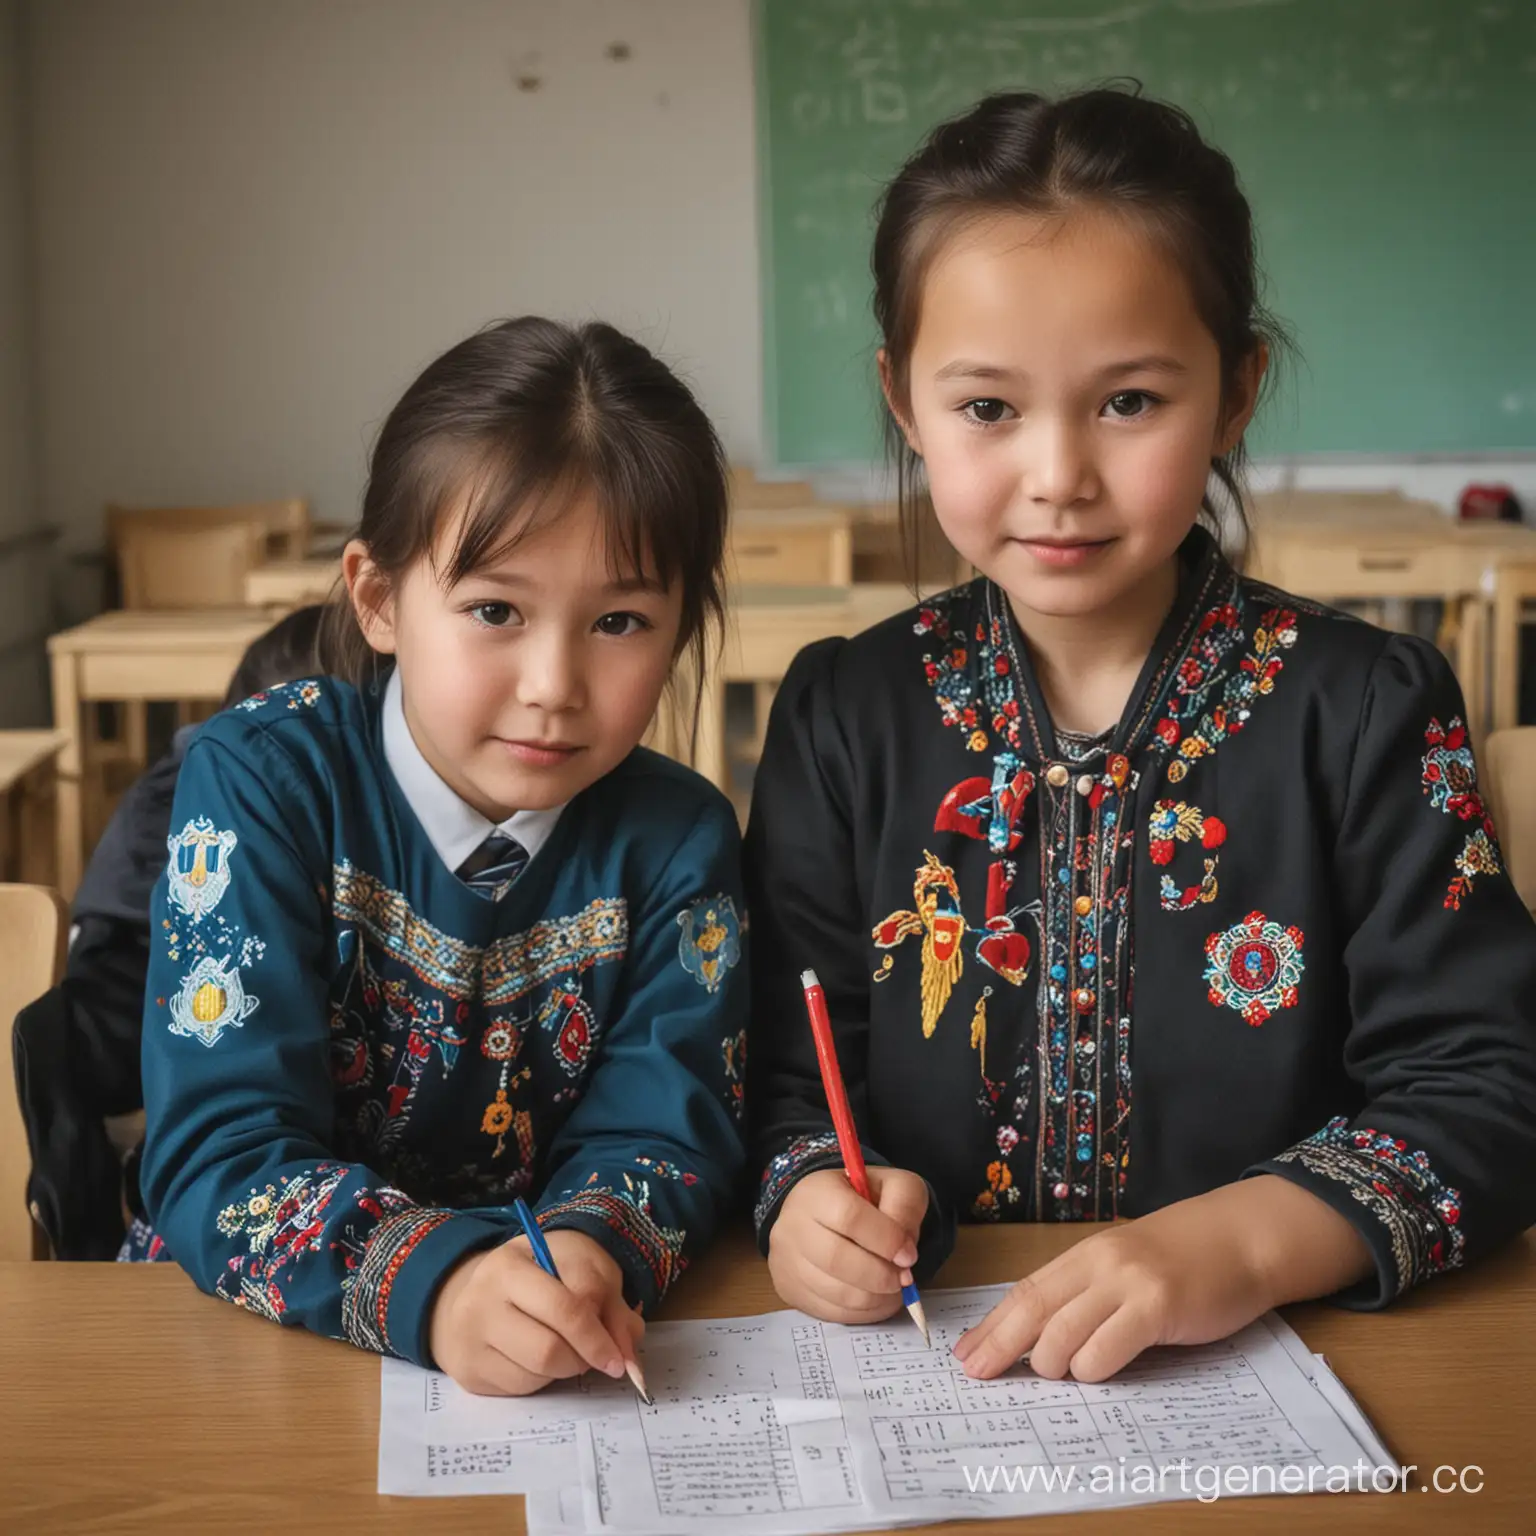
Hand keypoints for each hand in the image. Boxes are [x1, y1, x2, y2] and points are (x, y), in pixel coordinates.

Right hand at [428, 1227, 642, 1395]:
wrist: (486, 1288)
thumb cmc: (547, 1273)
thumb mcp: (585, 1270)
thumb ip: (613, 1310)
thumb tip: (629, 1362)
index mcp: (511, 1265)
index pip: (566, 1308)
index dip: (599, 1337)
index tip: (620, 1359)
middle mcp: (481, 1301)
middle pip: (548, 1349)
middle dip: (582, 1359)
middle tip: (597, 1358)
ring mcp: (470, 1338)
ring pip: (535, 1374)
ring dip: (564, 1370)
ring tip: (565, 1348)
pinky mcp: (468, 1371)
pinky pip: (518, 1389)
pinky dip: (541, 1380)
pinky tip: (539, 1358)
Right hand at [768, 1165, 928, 1323]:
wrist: (823, 1214)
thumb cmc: (862, 1199)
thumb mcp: (893, 1185)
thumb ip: (905, 1206)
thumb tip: (904, 1251)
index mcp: (818, 1191)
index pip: (849, 1217)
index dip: (885, 1241)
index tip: (908, 1255)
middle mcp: (793, 1225)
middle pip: (836, 1259)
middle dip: (880, 1276)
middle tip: (903, 1278)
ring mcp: (787, 1261)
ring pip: (835, 1293)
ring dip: (875, 1298)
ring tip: (893, 1289)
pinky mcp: (790, 1291)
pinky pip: (831, 1313)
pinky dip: (863, 1313)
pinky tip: (877, 1299)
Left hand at [955, 1176, 1372, 1383]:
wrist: (1242, 1237)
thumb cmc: (1184, 1258)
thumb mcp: (1125, 1265)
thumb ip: (1089, 1292)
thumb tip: (1044, 1336)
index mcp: (1085, 1254)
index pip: (1026, 1290)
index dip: (994, 1323)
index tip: (966, 1351)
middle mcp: (1099, 1264)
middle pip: (1033, 1308)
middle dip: (1000, 1344)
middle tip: (975, 1373)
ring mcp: (1128, 1282)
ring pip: (1063, 1331)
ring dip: (1050, 1362)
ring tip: (1051, 1375)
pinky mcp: (1158, 1305)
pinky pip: (1108, 1346)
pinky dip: (1092, 1367)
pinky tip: (1093, 1374)